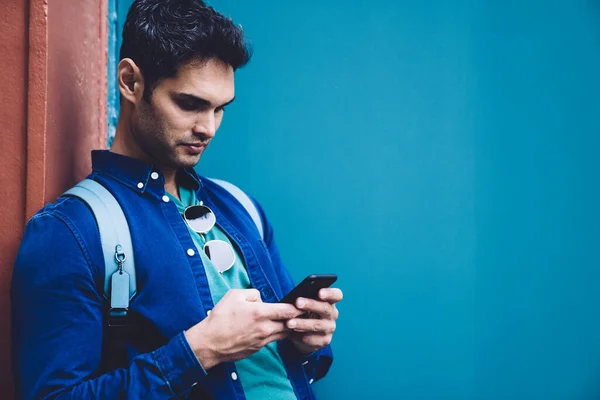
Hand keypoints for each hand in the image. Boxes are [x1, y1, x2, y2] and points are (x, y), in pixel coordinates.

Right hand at [185, 289, 302, 368]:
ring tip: (295, 322)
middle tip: (305, 313)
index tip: (304, 304)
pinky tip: (276, 330)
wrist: (209, 342)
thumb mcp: (235, 295)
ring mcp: (262, 341)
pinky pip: (272, 340)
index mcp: (260, 313)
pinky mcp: (258, 349)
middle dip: (298, 318)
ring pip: (283, 334)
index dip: (298, 307)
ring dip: (289, 328)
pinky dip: (276, 335)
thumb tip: (261, 299)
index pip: (287, 310)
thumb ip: (253, 294)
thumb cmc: (220, 317)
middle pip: (290, 324)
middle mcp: (265, 328)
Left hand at [287, 288, 342, 354]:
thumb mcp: (305, 304)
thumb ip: (303, 299)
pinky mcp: (324, 341)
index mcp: (330, 301)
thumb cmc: (304, 312)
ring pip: (317, 325)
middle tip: (297, 302)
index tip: (320, 292)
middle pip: (325, 308)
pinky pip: (311, 338)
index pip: (336, 295)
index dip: (330, 293)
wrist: (304, 333)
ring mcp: (329, 328)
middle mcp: (332, 314)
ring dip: (302, 323)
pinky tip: (291, 334)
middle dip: (311, 304)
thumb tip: (292, 299)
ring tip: (289, 323)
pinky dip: (299, 335)